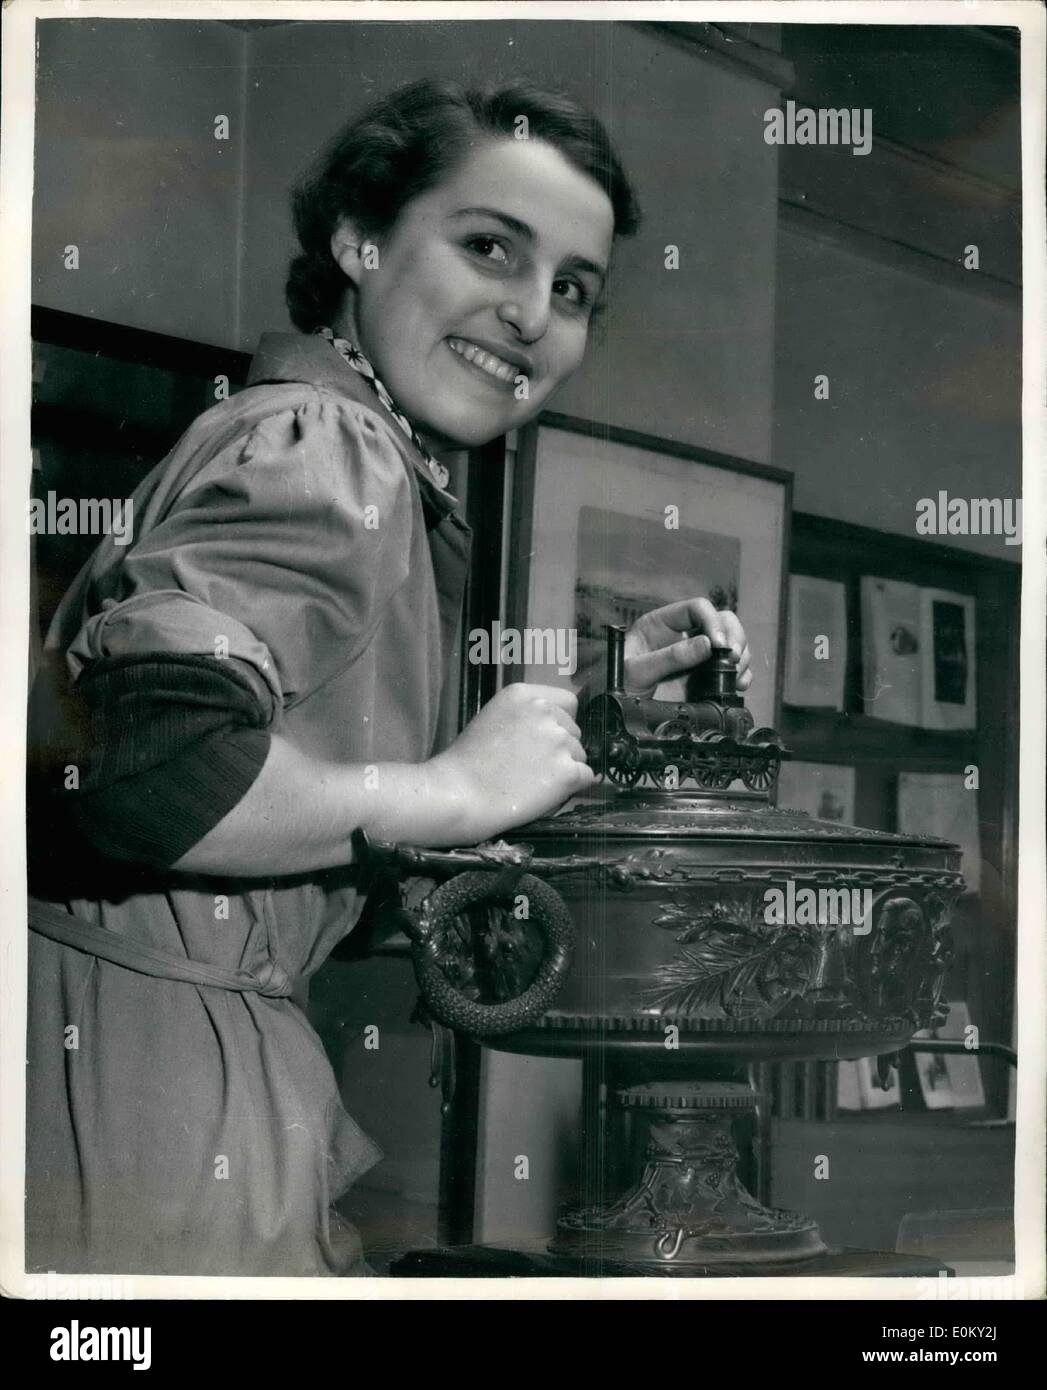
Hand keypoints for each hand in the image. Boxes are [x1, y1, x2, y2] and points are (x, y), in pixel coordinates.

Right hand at [429, 682, 594, 840]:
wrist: (458, 795)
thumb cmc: (466, 763)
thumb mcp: (492, 719)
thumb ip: (523, 717)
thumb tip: (552, 728)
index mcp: (523, 695)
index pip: (567, 702)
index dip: (559, 722)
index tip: (543, 739)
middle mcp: (544, 711)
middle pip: (574, 731)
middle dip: (560, 748)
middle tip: (531, 767)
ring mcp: (559, 741)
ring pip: (580, 755)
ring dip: (565, 768)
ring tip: (533, 782)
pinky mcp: (569, 771)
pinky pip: (586, 778)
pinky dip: (572, 788)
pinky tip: (545, 793)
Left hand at [623, 597, 751, 699]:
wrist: (615, 712)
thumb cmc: (619, 685)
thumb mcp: (637, 671)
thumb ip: (670, 657)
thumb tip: (706, 645)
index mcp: (662, 623)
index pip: (697, 608)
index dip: (712, 621)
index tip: (718, 644)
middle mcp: (682, 634)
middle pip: (721, 621)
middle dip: (733, 636)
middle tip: (732, 657)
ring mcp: (696, 654)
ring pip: (731, 642)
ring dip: (740, 655)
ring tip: (735, 672)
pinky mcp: (704, 675)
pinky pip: (731, 668)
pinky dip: (741, 674)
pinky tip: (738, 683)